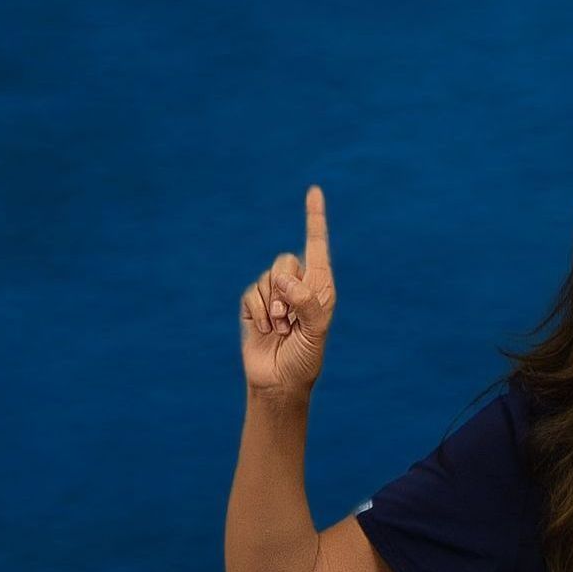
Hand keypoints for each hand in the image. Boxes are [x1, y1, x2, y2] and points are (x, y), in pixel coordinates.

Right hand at [240, 185, 337, 395]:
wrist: (279, 381)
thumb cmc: (305, 358)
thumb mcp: (315, 332)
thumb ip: (307, 303)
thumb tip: (285, 280)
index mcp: (321, 286)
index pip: (317, 245)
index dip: (314, 218)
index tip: (314, 190)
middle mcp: (298, 285)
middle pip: (285, 261)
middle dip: (286, 290)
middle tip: (290, 320)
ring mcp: (274, 294)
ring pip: (268, 278)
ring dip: (274, 307)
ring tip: (281, 330)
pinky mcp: (253, 304)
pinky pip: (252, 293)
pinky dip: (259, 312)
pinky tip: (266, 330)